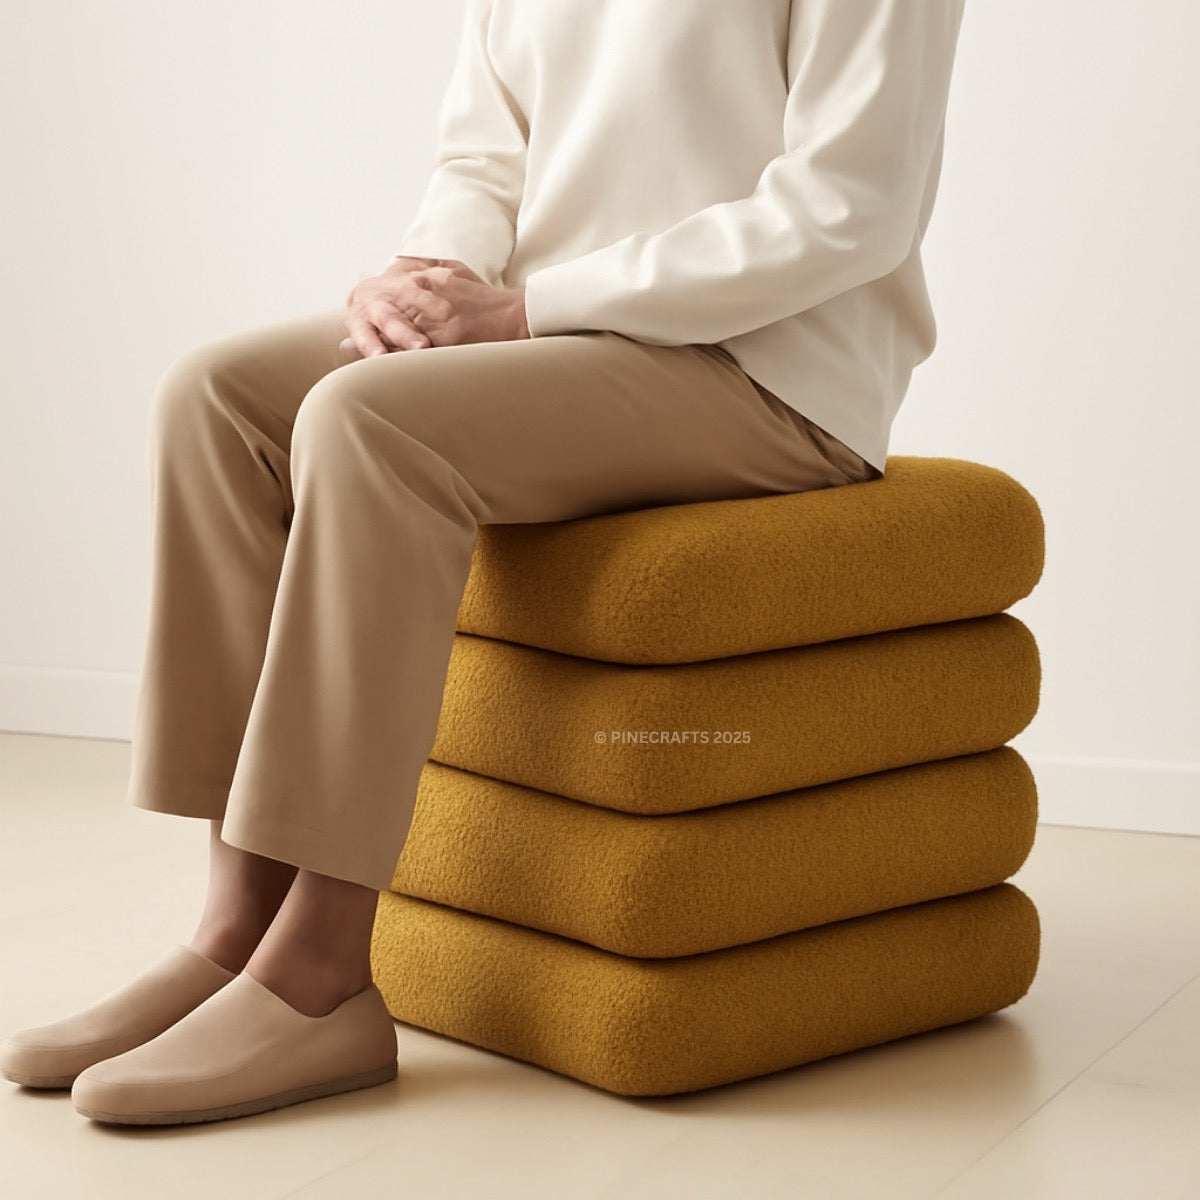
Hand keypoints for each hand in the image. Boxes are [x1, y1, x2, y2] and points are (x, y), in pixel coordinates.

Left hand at [341, 257, 529, 358]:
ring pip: (396, 333)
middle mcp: (427, 298)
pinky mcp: (446, 340)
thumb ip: (428, 263)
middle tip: (346, 343)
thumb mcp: (456, 269)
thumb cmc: (486, 296)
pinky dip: (395, 359)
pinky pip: (414, 352)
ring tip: (353, 355)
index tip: (356, 317)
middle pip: (387, 314)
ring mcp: (436, 320)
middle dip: (366, 327)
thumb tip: (399, 260)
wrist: (514, 316)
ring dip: (374, 345)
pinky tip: (379, 368)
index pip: (391, 294)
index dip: (372, 308)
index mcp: (427, 280)